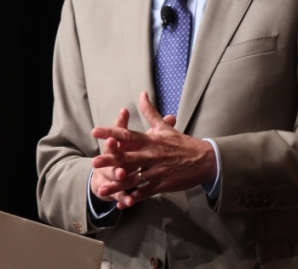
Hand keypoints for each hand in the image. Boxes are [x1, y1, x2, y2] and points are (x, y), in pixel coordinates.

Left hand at [91, 92, 216, 208]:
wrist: (204, 160)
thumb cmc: (181, 142)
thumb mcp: (164, 127)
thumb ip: (150, 112)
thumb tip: (141, 94)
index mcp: (150, 140)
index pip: (127, 135)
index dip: (111, 132)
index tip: (95, 131)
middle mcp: (152, 155)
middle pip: (127, 158)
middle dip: (110, 160)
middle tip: (94, 162)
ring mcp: (157, 171)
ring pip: (134, 179)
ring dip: (117, 184)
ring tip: (101, 189)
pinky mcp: (163, 185)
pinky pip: (145, 192)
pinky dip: (134, 198)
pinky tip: (122, 203)